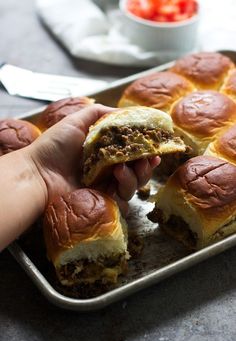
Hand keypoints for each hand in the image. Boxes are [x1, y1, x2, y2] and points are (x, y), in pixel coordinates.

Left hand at [27, 104, 160, 212]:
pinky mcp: (103, 202)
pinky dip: (126, 187)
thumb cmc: (55, 145)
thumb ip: (103, 114)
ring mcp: (106, 187)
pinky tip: (117, 176)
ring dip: (137, 175)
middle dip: (147, 164)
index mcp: (104, 152)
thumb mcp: (78, 120)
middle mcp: (108, 170)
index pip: (132, 152)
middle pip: (139, 170)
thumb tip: (127, 112)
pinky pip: (124, 200)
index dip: (146, 149)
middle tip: (150, 158)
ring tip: (124, 167)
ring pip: (135, 185)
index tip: (156, 145)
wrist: (37, 173)